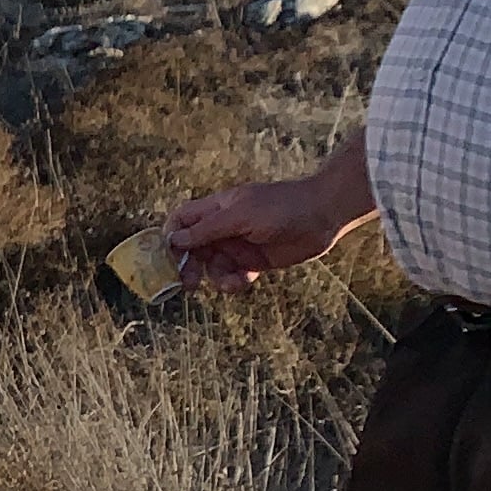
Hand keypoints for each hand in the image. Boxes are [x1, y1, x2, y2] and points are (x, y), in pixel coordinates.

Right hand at [163, 175, 370, 291]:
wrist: (323, 215)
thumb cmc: (281, 207)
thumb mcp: (240, 216)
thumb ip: (207, 229)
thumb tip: (174, 240)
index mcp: (217, 209)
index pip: (182, 221)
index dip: (170, 237)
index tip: (167, 257)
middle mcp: (224, 227)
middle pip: (192, 248)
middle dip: (187, 266)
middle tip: (187, 283)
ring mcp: (238, 245)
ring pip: (212, 267)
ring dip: (216, 277)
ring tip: (231, 282)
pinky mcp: (254, 261)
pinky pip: (232, 276)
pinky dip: (234, 283)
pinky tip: (245, 281)